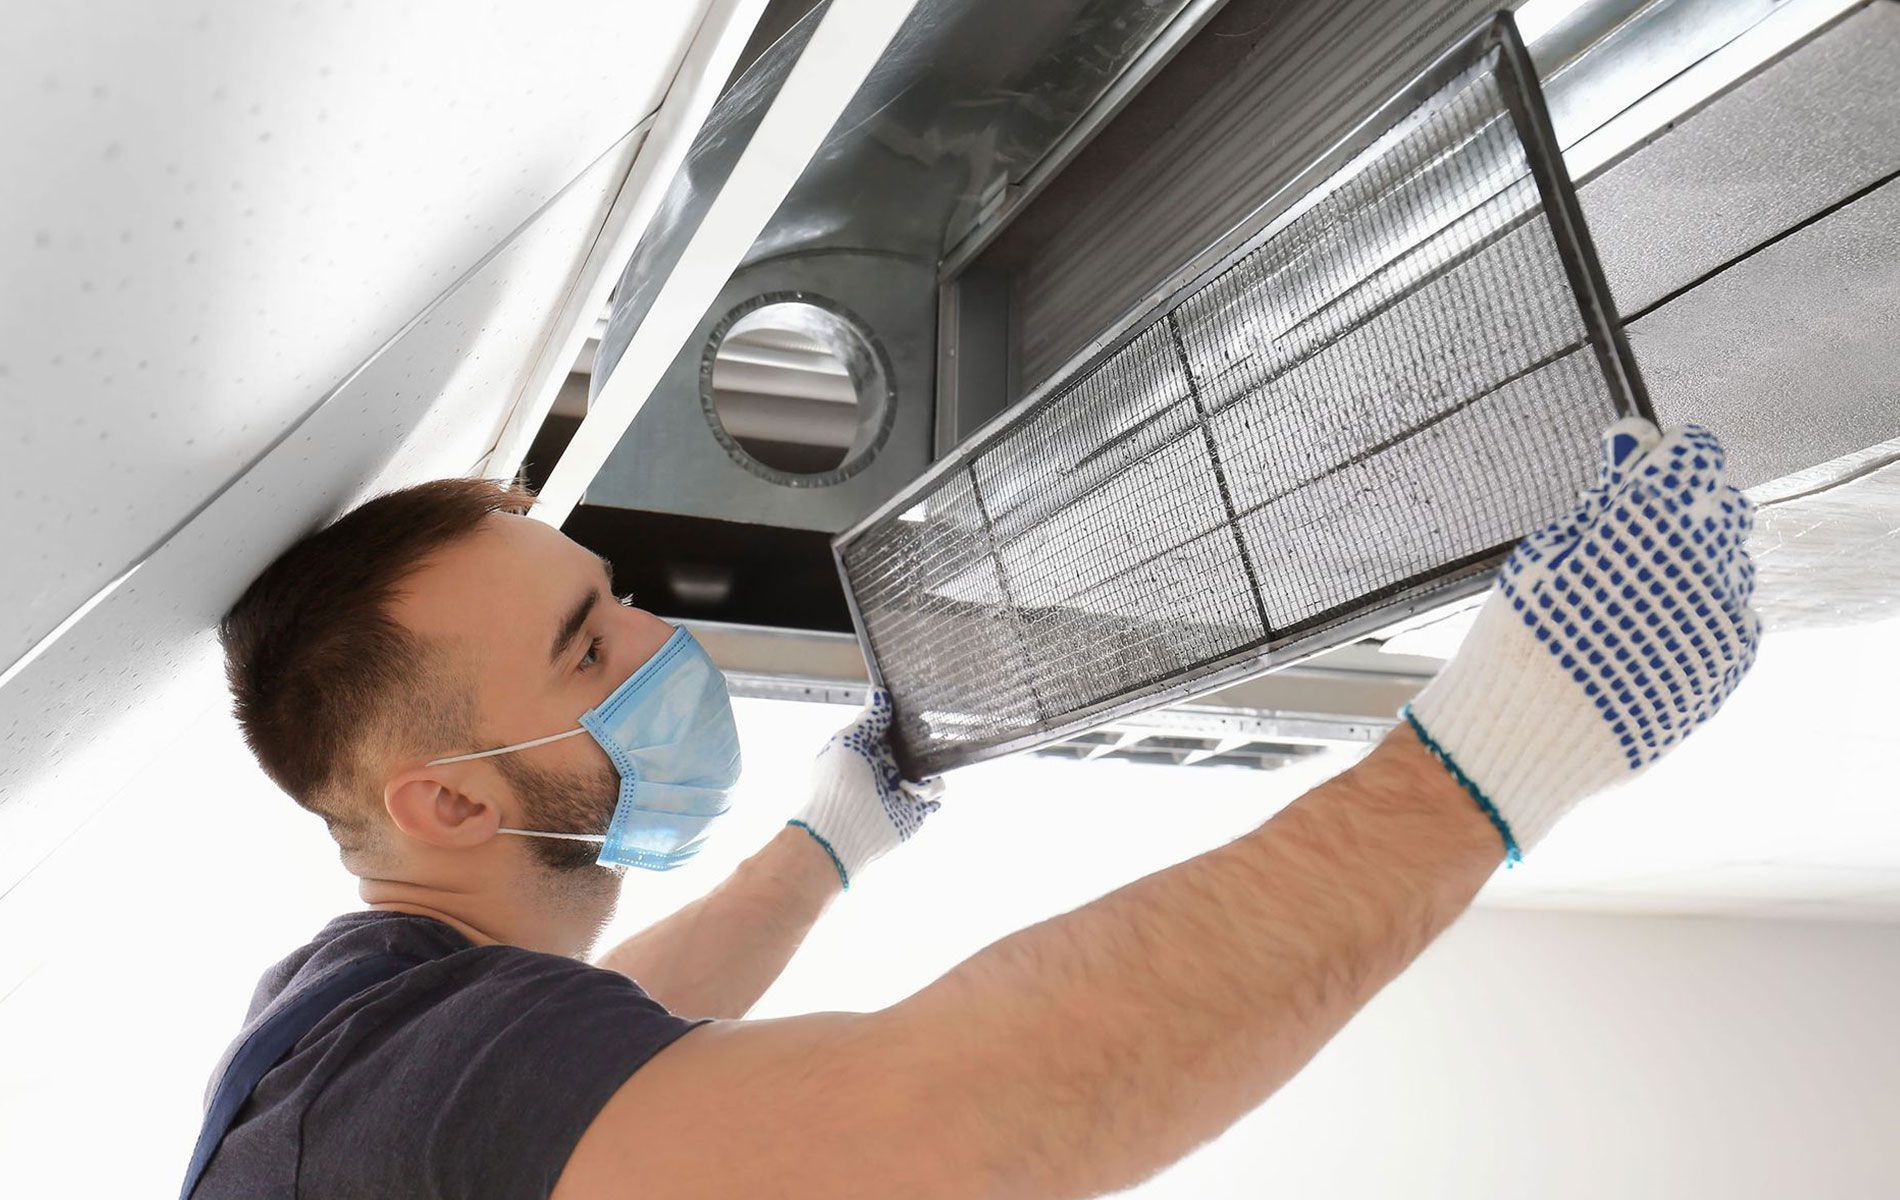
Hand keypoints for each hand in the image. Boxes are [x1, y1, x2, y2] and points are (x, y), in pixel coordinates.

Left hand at [788, 689, 943, 888]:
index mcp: (869, 749)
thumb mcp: (850, 740)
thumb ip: (870, 718)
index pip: (894, 727)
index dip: (906, 717)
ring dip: (927, 767)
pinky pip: (936, 790)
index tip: (917, 706)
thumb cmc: (838, 781)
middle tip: (928, 736)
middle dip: (925, 739)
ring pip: (931, 766)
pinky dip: (930, 789)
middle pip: (917, 745)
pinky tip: (911, 793)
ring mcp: (903, 787)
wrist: (843, 827)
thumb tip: (880, 692)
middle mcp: (887, 766)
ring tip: (908, 779)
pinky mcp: (917, 808)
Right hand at [1403, 417, 1760, 860]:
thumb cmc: (1520, 637)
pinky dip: (1700, 616)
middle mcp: (1703, 558)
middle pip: (1722, 506)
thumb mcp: (1546, 551)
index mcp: (1652, 518)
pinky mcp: (1729, 661)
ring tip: (1636, 599)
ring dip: (1696, 566)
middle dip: (1685, 512)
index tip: (1639, 472)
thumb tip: (1638, 435)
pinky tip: (1650, 635)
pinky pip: (1733, 617)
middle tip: (1633, 542)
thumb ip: (1607, 493)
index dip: (1665, 459)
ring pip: (1731, 563)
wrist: (1524, 736)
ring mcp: (1723, 613)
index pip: (1694, 455)